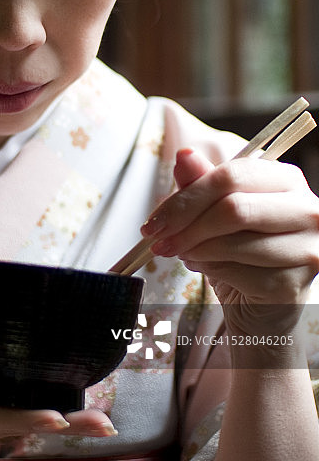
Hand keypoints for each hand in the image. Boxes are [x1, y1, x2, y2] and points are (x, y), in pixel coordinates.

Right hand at [0, 233, 115, 448]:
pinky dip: (40, 421)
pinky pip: (6, 427)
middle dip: (52, 426)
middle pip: (4, 431)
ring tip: (102, 422)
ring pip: (11, 434)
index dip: (13, 417)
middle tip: (102, 422)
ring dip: (57, 427)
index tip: (53, 415)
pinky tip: (75, 416)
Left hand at [141, 149, 318, 337]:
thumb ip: (202, 183)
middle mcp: (308, 211)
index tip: (155, 219)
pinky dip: (208, 270)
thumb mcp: (217, 210)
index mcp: (288, 181)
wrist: (263, 304)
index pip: (233, 175)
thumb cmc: (241, 249)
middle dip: (185, 225)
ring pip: (232, 241)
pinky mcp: (294, 284)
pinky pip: (236, 272)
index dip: (187, 196)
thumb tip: (184, 156)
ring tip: (182, 252)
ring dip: (193, 249)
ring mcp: (307, 249)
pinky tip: (204, 267)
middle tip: (157, 239)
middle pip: (233, 208)